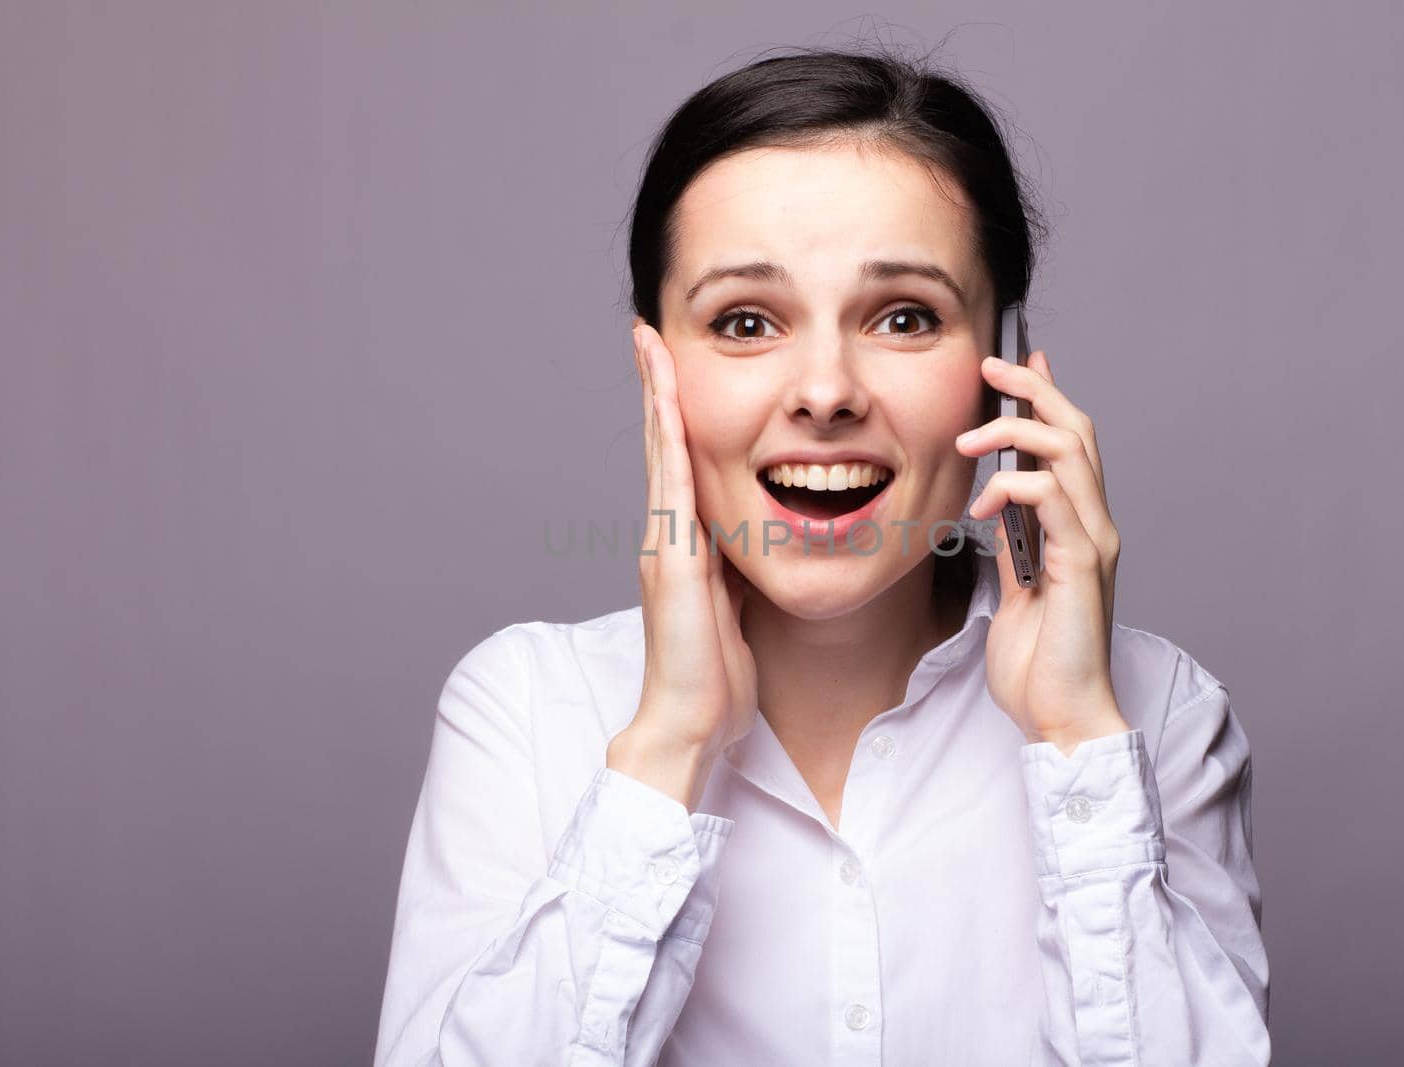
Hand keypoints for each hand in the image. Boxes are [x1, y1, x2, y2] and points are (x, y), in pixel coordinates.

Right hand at [610, 321, 758, 808]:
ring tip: (649, 342)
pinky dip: (668, 438)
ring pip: (662, 452)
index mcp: (686, 545)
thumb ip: (737, 572)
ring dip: (656, 394)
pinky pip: (673, 483)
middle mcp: (668, 535)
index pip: (682, 463)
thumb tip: (754, 545)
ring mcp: (665, 543)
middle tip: (649, 330)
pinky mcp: (673, 558)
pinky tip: (667, 400)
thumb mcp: (736, 609)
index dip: (677, 413)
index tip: (675, 366)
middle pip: (663, 444)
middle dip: (658, 385)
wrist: (688, 724)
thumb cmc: (714, 679)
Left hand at [954, 349, 1129, 755]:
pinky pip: (1053, 497)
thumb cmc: (1038, 664)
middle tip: (990, 368)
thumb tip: (997, 505)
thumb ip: (1016, 544)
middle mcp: (1095, 526)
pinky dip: (1014, 485)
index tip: (1013, 367)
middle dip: (1034, 390)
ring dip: (1015, 431)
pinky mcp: (1081, 565)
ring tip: (968, 440)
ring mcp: (1093, 543)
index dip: (1045, 398)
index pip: (1070, 444)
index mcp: (1079, 529)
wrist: (1062, 717)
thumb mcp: (1016, 588)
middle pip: (1077, 430)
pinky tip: (983, 501)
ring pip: (1070, 452)